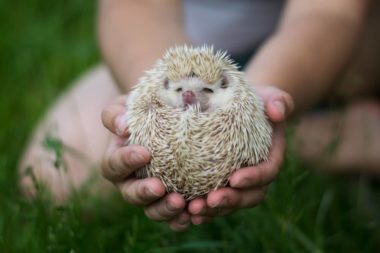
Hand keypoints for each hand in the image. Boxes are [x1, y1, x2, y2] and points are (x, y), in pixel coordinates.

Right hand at [101, 96, 189, 230]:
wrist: (167, 119)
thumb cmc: (145, 111)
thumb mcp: (130, 105)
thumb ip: (117, 113)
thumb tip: (122, 126)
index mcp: (118, 161)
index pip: (114, 165)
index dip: (126, 161)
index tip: (145, 153)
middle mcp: (131, 182)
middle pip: (131, 195)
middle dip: (144, 193)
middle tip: (159, 187)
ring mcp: (151, 195)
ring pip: (152, 210)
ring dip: (164, 210)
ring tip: (180, 203)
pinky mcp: (170, 201)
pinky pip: (173, 217)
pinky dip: (181, 219)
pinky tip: (194, 214)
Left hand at [186, 86, 293, 224]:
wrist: (234, 106)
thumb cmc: (253, 101)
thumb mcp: (268, 96)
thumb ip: (278, 101)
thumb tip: (277, 113)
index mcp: (269, 157)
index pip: (267, 172)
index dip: (254, 178)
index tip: (234, 178)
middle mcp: (255, 175)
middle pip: (249, 196)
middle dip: (231, 201)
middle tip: (210, 201)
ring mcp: (236, 182)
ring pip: (229, 204)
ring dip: (212, 211)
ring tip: (193, 210)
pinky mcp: (218, 183)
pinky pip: (212, 201)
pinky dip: (201, 210)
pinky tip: (184, 212)